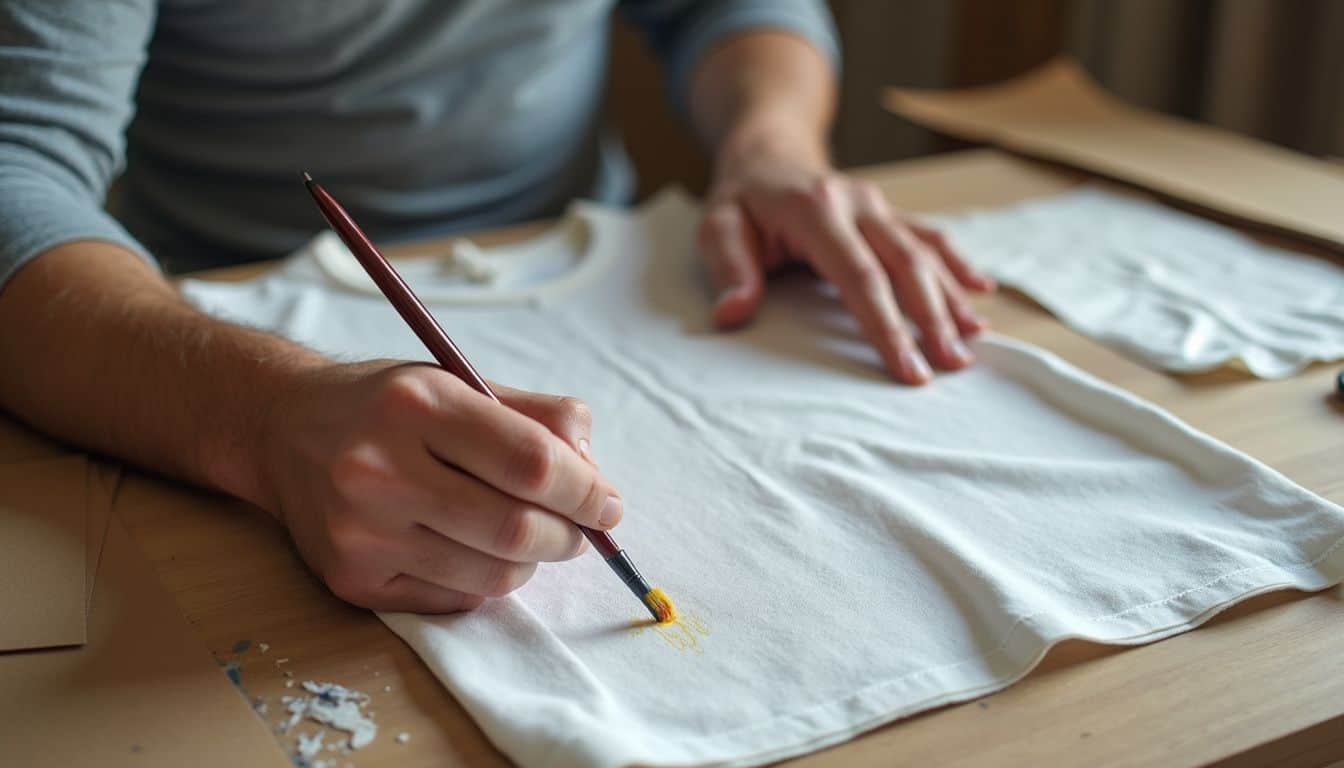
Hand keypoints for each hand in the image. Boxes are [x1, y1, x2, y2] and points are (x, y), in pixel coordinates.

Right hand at [259, 360, 619, 612]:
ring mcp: (360, 533)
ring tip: (528, 536)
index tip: (608, 503)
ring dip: (531, 563)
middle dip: (570, 536)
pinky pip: (455, 600)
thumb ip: (539, 417)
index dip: (586, 491)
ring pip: (492, 575)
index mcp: (416, 404)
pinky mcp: (352, 580)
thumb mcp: (460, 382)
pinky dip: (485, 581)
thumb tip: (596, 477)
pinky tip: (472, 549)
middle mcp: (379, 469)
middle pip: (516, 529)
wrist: (282, 430)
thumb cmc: (389, 405)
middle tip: (580, 530)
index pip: (530, 462)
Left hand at [699, 149, 995, 384]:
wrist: (767, 156)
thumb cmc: (742, 202)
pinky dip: (956, 265)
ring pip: (925, 251)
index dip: (887, 325)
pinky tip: (981, 292)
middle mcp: (858, 204)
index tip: (907, 368)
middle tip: (952, 365)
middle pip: (906, 264)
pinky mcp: (889, 214)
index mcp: (817, 210)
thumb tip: (734, 313)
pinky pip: (930, 237)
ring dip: (951, 298)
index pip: (860, 276)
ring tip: (973, 341)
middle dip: (932, 318)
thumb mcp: (717, 228)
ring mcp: (878, 206)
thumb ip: (729, 269)